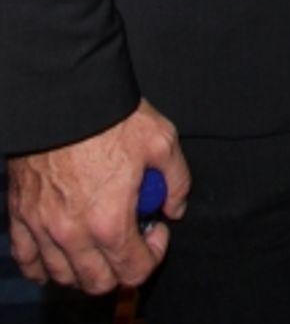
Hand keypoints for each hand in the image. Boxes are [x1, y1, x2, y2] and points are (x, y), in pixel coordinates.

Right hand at [6, 100, 189, 293]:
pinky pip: (27, 260)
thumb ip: (177, 179)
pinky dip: (43, 265)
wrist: (65, 97)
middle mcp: (73, 234)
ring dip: (85, 268)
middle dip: (120, 267)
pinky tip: (59, 254)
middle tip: (130, 238)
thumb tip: (175, 205)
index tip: (156, 231)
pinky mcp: (22, 216)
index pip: (134, 270)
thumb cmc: (111, 117)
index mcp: (110, 221)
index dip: (153, 255)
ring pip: (64, 276)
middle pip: (98, 282)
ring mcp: (43, 228)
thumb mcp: (162, 140)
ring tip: (99, 241)